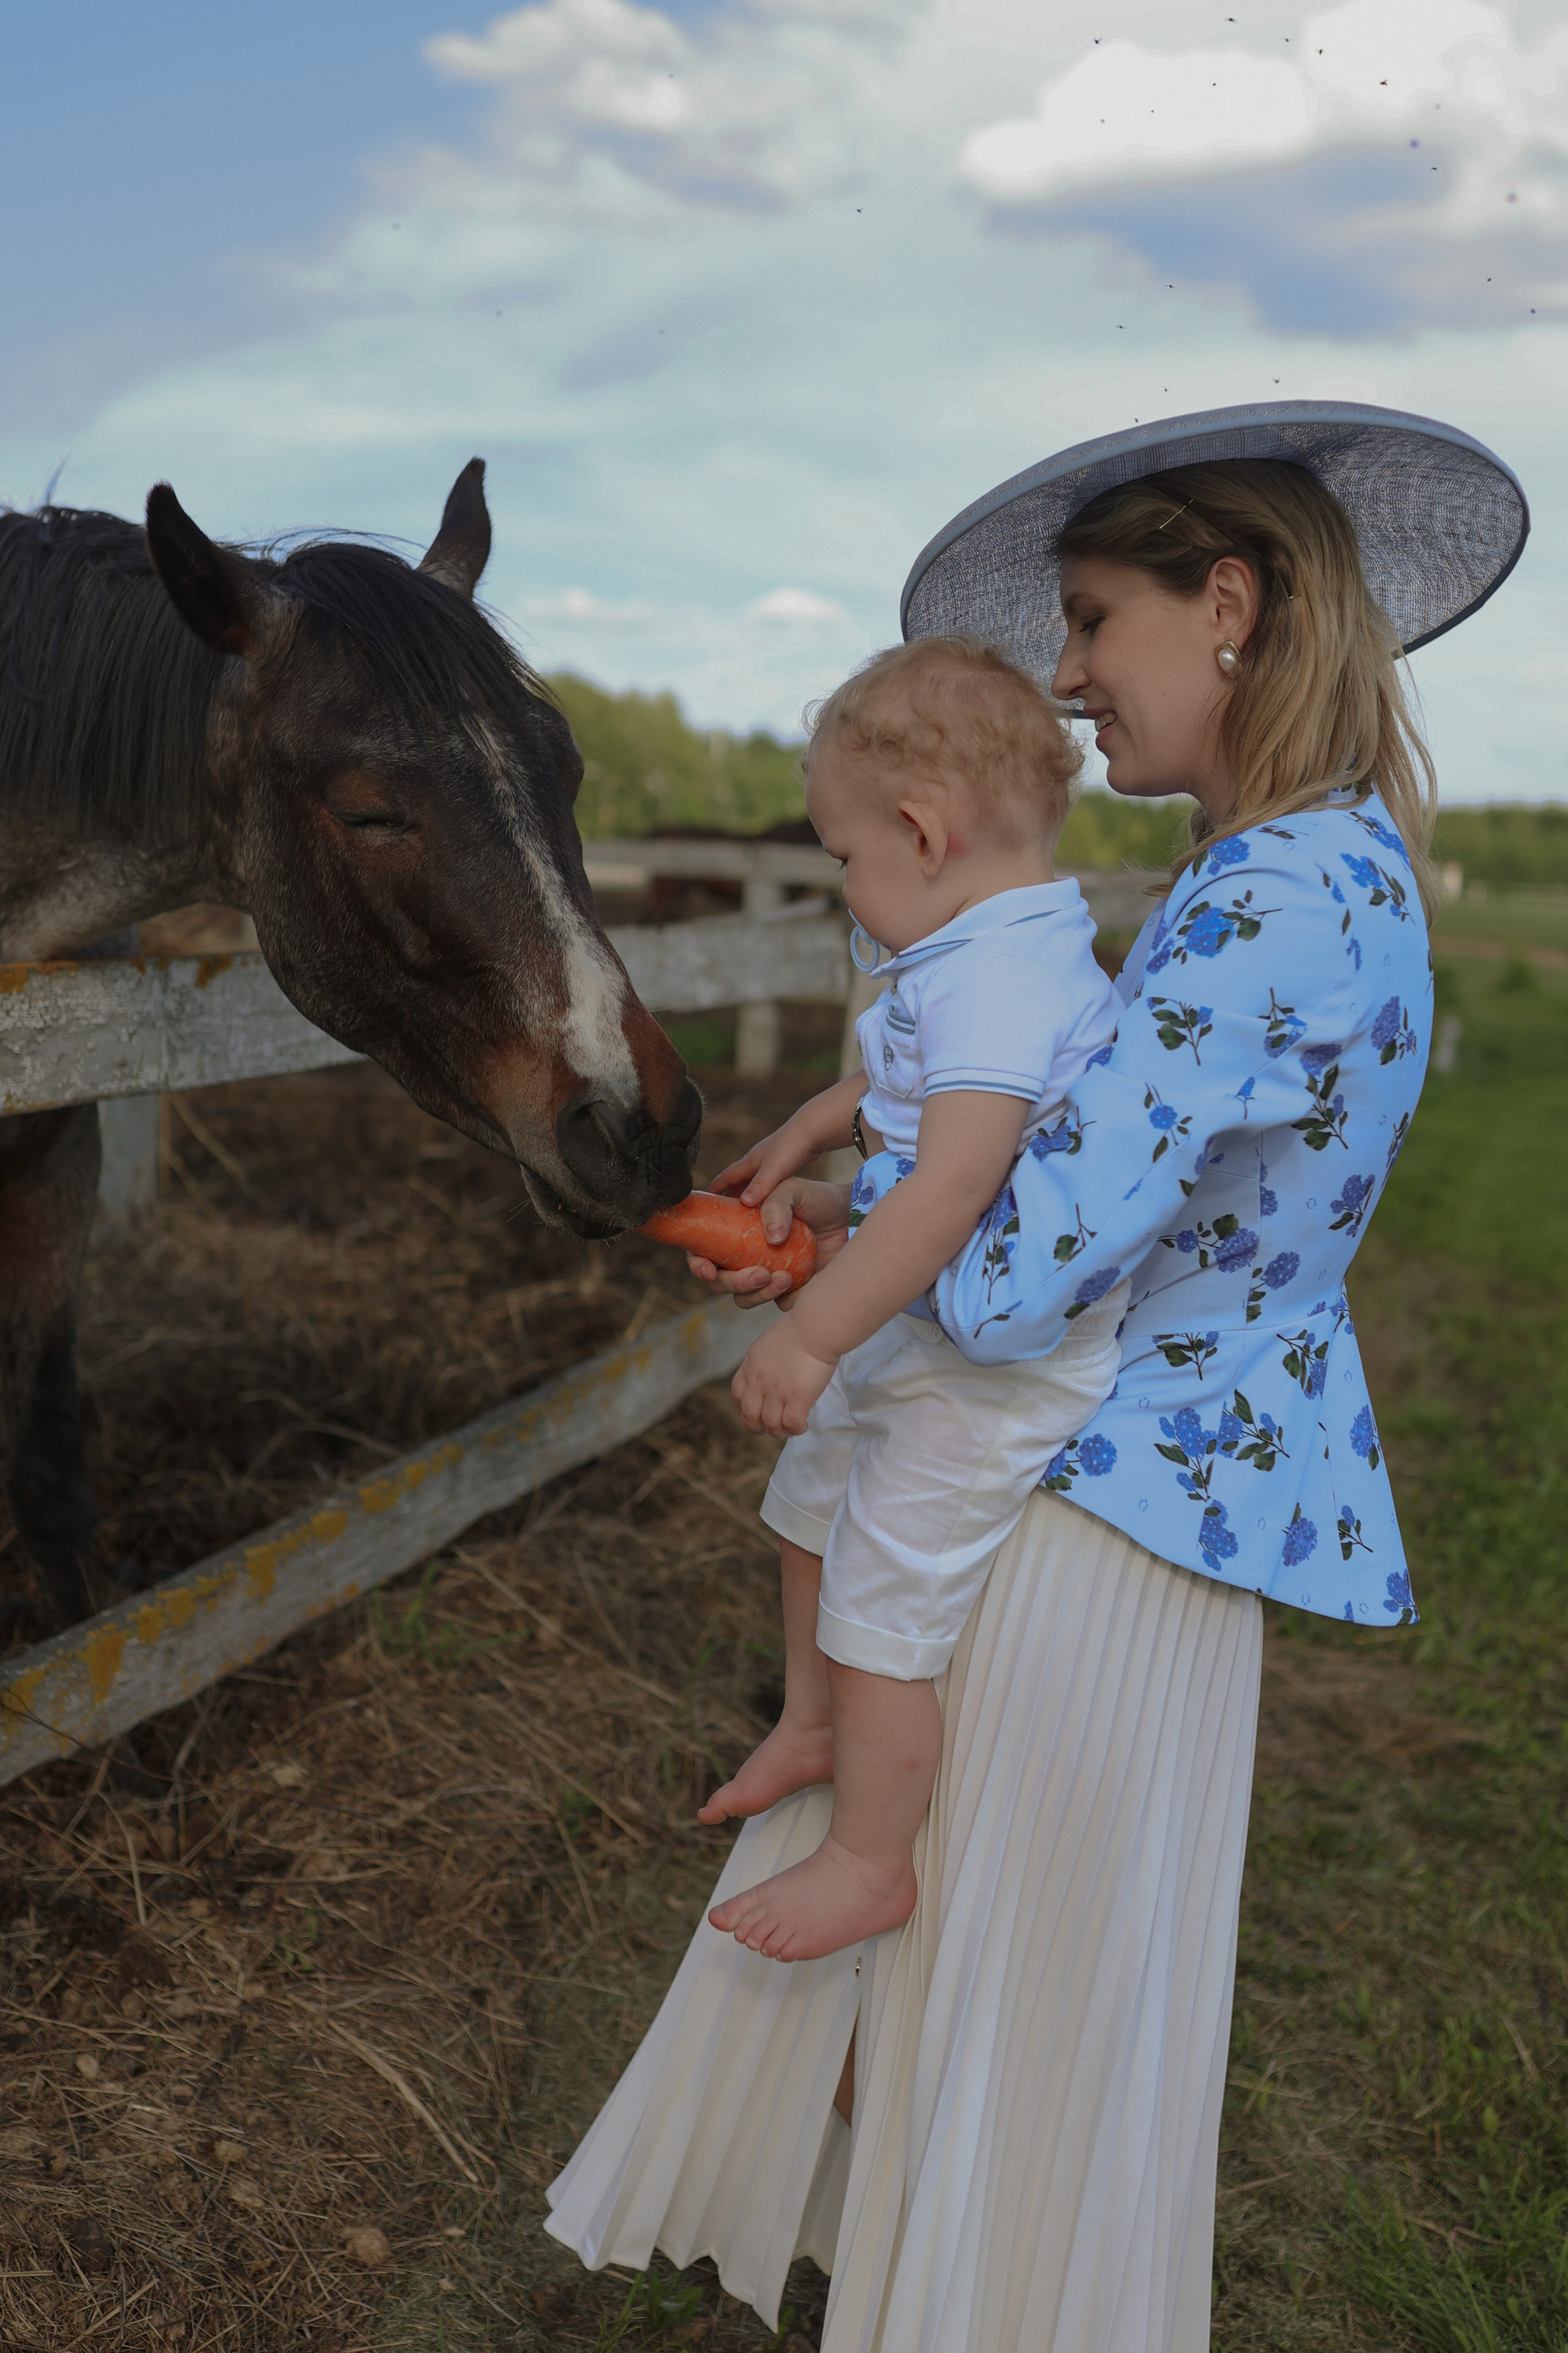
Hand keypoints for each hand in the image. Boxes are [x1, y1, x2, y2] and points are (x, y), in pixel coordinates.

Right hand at [686, 1178, 853, 1309]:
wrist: (852, 1219)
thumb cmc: (817, 1199)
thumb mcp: (793, 1189)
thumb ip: (776, 1203)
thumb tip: (772, 1238)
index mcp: (734, 1231)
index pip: (702, 1252)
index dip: (698, 1264)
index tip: (708, 1269)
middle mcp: (744, 1256)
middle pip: (719, 1282)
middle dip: (733, 1283)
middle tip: (759, 1274)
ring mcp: (764, 1275)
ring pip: (744, 1299)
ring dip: (757, 1294)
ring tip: (785, 1277)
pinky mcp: (787, 1291)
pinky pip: (776, 1305)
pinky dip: (784, 1299)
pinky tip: (802, 1284)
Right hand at [708, 1111, 817, 1206]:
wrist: (812, 1131)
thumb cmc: (791, 1148)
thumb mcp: (773, 1170)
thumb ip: (759, 1186)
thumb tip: (743, 1202)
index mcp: (749, 1162)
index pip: (725, 1176)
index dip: (715, 1188)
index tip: (705, 1200)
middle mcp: (756, 1161)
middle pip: (737, 1180)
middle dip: (729, 1194)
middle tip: (725, 1211)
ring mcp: (769, 1161)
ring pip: (752, 1181)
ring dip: (746, 1194)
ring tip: (745, 1209)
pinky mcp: (782, 1164)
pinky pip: (766, 1181)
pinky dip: (763, 1192)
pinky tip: (769, 1199)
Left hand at [732, 1314, 837, 1436]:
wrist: (814, 1328)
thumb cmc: (800, 1330)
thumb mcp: (770, 1343)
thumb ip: (766, 1361)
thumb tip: (775, 1374)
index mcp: (751, 1366)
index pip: (737, 1394)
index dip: (744, 1406)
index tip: (756, 1409)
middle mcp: (759, 1382)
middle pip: (749, 1416)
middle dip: (756, 1428)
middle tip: (768, 1429)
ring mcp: (777, 1392)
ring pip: (771, 1425)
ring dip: (779, 1432)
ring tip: (790, 1429)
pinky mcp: (797, 1399)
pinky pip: (791, 1425)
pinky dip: (796, 1430)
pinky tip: (803, 1425)